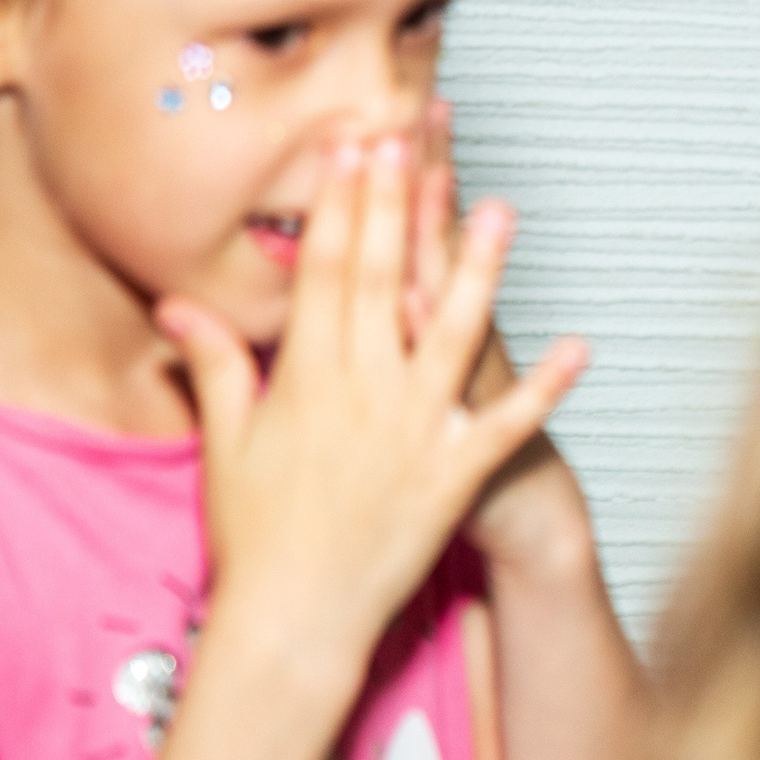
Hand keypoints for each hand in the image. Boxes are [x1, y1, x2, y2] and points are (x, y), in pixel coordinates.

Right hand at [156, 136, 585, 668]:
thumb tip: (181, 305)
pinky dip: (544, 387)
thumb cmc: (257, 536)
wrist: (292, 622)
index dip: (339, 204)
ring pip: (453, 334)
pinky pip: (507, 422)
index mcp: (305, 378)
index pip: (323, 271)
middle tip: (410, 137)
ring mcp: (413, 431)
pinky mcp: (455, 473)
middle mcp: (362, 393)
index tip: (352, 146)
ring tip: (502, 210)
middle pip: (381, 281)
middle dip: (396, 205)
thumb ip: (216, 366)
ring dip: (478, 270)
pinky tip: (578, 346)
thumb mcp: (226, 444)